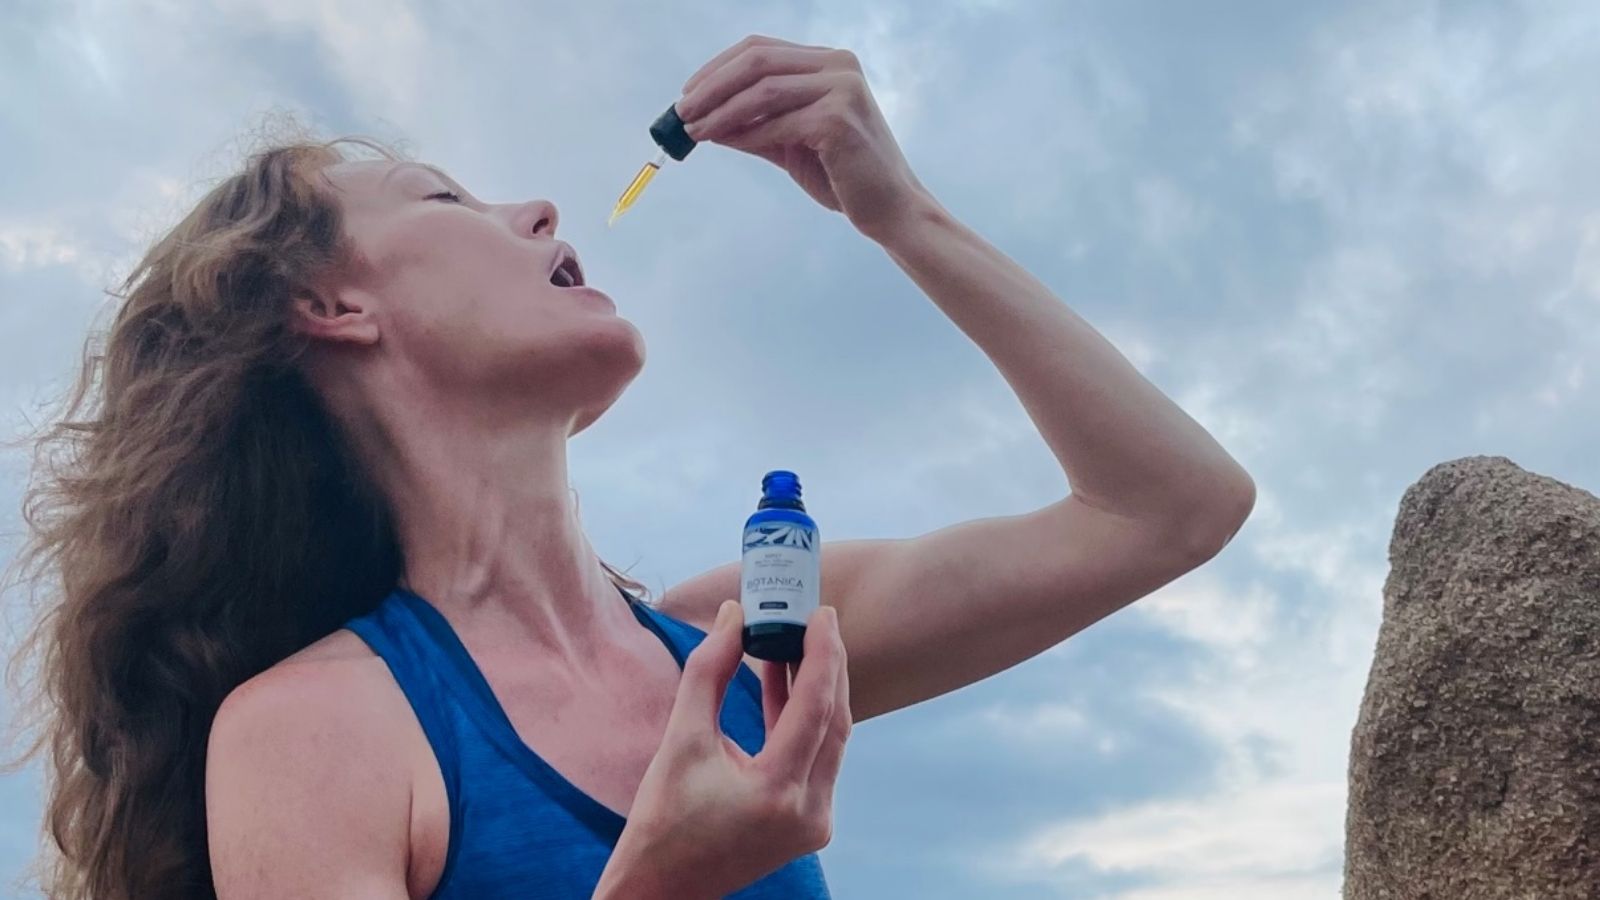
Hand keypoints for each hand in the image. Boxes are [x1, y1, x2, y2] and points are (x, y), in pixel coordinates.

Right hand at [592, 600, 851, 899]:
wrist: (661, 887)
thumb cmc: (662, 820)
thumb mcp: (680, 739)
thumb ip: (707, 672)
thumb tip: (732, 617)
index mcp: (777, 793)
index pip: (815, 708)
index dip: (822, 654)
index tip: (822, 613)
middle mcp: (808, 812)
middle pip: (834, 722)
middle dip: (827, 666)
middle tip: (816, 619)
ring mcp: (814, 823)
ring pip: (830, 740)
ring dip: (816, 691)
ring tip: (795, 643)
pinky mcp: (808, 824)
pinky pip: (817, 760)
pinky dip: (804, 721)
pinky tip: (782, 684)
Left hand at [675, 34, 930, 242]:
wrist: (888, 209)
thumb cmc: (842, 176)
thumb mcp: (791, 141)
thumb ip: (754, 125)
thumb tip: (701, 118)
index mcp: (829, 62)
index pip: (761, 49)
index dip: (717, 68)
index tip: (688, 93)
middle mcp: (838, 66)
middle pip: (757, 60)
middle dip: (711, 86)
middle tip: (681, 111)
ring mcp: (841, 89)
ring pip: (762, 90)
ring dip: (720, 111)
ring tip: (693, 130)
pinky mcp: (838, 119)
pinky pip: (776, 124)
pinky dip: (744, 134)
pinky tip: (724, 143)